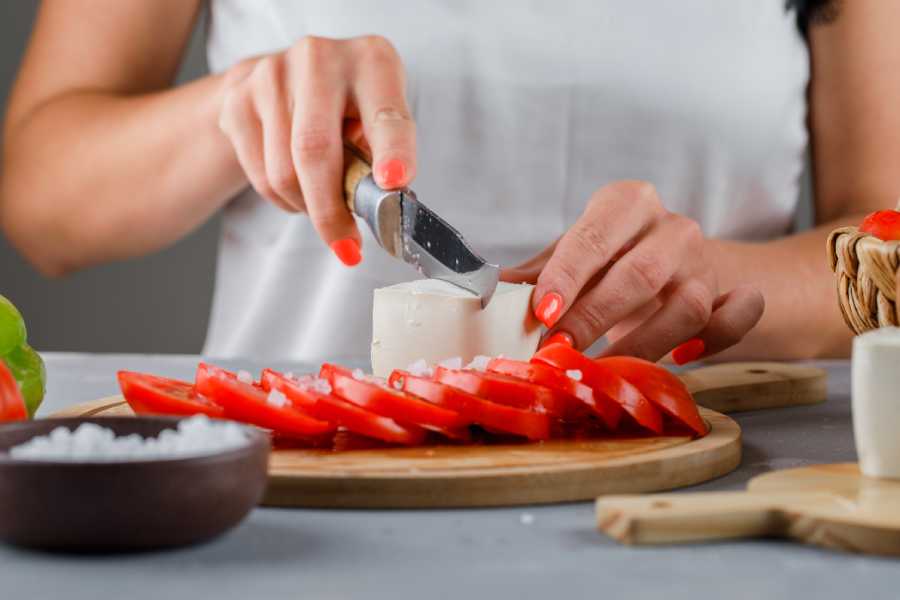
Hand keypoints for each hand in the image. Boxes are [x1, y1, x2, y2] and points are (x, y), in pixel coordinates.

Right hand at [217, 35, 415, 264]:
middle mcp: (319, 58)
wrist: (287, 78)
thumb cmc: (348, 107)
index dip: (392, 151)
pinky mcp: (238, 98)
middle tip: (346, 247)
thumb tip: (380, 204)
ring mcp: (272, 75)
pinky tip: (297, 188)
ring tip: (322, 205)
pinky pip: (260, 175)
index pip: (385, 115)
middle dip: (330, 211)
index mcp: (371, 61)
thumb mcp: (378, 120)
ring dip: (306, 207)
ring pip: (283, 172)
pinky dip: (283, 199)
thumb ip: (382, 156)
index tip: (394, 183)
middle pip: (315, 151)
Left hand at [503, 181, 763, 362]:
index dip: (568, 275)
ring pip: (686, 304)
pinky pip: (736, 318)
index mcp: (627, 204)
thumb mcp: (574, 256)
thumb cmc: (614, 259)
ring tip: (606, 367)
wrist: (680, 264)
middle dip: (594, 316)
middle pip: (638, 274)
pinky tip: (683, 358)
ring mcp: (706, 263)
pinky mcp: (730, 295)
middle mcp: (671, 228)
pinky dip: (715, 338)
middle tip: (559, 350)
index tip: (543, 311)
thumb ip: (539, 274)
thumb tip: (489, 297)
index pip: (595, 235)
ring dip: (643, 343)